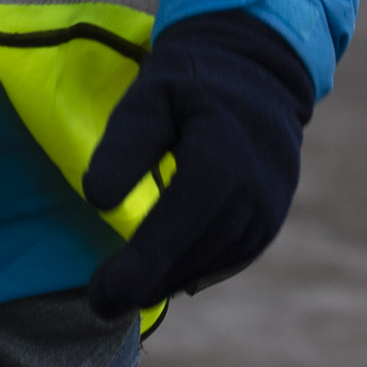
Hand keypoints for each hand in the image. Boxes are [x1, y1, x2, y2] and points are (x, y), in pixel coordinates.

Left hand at [80, 13, 313, 317]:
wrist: (258, 69)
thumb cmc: (191, 80)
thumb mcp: (150, 94)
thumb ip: (124, 144)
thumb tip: (96, 201)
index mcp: (218, 163)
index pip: (169, 236)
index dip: (131, 273)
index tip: (97, 295)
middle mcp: (252, 197)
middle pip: (187, 260)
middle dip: (141, 284)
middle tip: (100, 297)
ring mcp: (267, 213)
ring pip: (207, 266)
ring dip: (165, 279)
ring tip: (125, 284)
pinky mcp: (270, 223)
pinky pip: (226, 261)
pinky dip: (191, 269)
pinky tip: (163, 269)